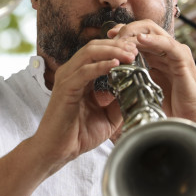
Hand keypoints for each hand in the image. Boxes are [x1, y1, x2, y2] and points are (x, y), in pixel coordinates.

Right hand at [33, 36, 137, 171]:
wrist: (59, 151)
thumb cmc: (79, 134)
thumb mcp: (108, 116)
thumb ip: (120, 101)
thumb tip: (137, 90)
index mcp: (80, 75)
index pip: (99, 52)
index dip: (118, 48)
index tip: (137, 52)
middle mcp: (71, 72)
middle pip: (95, 46)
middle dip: (117, 45)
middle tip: (135, 49)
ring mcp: (67, 78)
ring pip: (89, 53)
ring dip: (112, 51)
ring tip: (130, 55)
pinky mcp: (65, 88)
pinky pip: (84, 71)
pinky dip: (101, 66)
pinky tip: (116, 65)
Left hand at [105, 21, 195, 123]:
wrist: (192, 121)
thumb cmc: (172, 107)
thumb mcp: (147, 87)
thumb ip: (134, 76)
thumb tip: (114, 73)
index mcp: (159, 56)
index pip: (140, 34)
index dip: (123, 32)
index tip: (108, 37)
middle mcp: (168, 51)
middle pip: (145, 28)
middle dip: (126, 29)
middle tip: (111, 37)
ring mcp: (177, 53)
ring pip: (154, 32)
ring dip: (134, 33)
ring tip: (120, 38)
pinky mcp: (184, 61)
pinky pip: (168, 45)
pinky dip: (153, 40)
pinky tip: (139, 40)